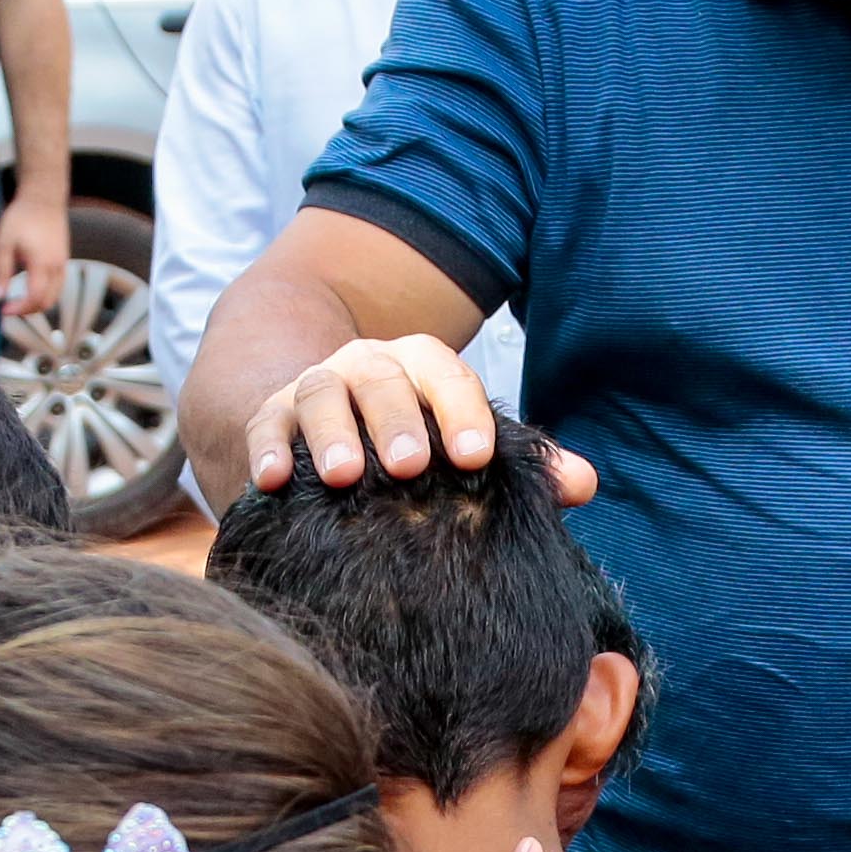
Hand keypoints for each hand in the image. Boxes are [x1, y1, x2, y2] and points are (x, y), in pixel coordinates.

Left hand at [0, 184, 74, 326]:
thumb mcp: (4, 244)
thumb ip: (1, 272)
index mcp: (41, 264)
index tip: (3, 310)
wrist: (43, 198)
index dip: (19, 309)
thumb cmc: (21, 218)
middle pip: (47, 302)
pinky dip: (45, 293)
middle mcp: (57, 268)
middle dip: (28, 310)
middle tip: (9, 308)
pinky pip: (58, 285)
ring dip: (37, 303)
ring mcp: (63, 264)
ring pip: (55, 295)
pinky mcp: (64, 259)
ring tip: (19, 300)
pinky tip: (30, 287)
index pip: (35, 298)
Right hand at [244, 333, 597, 499]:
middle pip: (382, 380)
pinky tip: (272, 481)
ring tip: (344, 476)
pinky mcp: (270, 416)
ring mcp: (315, 387)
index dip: (463, 412)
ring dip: (332, 435)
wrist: (328, 424)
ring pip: (321, 395)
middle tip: (411, 467)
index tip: (476, 458)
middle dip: (397, 420)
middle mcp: (367, 366)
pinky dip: (268, 450)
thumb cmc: (416, 445)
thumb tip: (584, 484)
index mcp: (423, 367)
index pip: (447, 375)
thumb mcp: (465, 446)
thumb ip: (526, 466)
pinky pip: (266, 426)